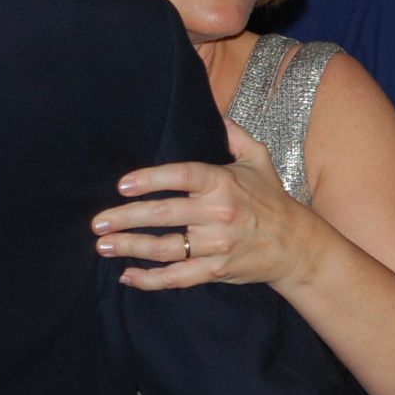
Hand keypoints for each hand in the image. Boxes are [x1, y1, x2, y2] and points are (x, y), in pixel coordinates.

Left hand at [92, 119, 316, 289]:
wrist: (296, 244)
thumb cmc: (273, 200)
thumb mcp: (259, 160)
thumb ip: (235, 136)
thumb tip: (216, 114)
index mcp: (225, 183)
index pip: (183, 176)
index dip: (151, 178)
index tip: (123, 184)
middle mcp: (219, 214)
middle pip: (164, 214)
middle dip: (125, 218)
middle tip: (98, 222)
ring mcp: (218, 244)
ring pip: (166, 248)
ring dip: (130, 247)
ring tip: (104, 245)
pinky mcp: (217, 269)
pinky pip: (178, 277)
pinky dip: (150, 280)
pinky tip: (127, 277)